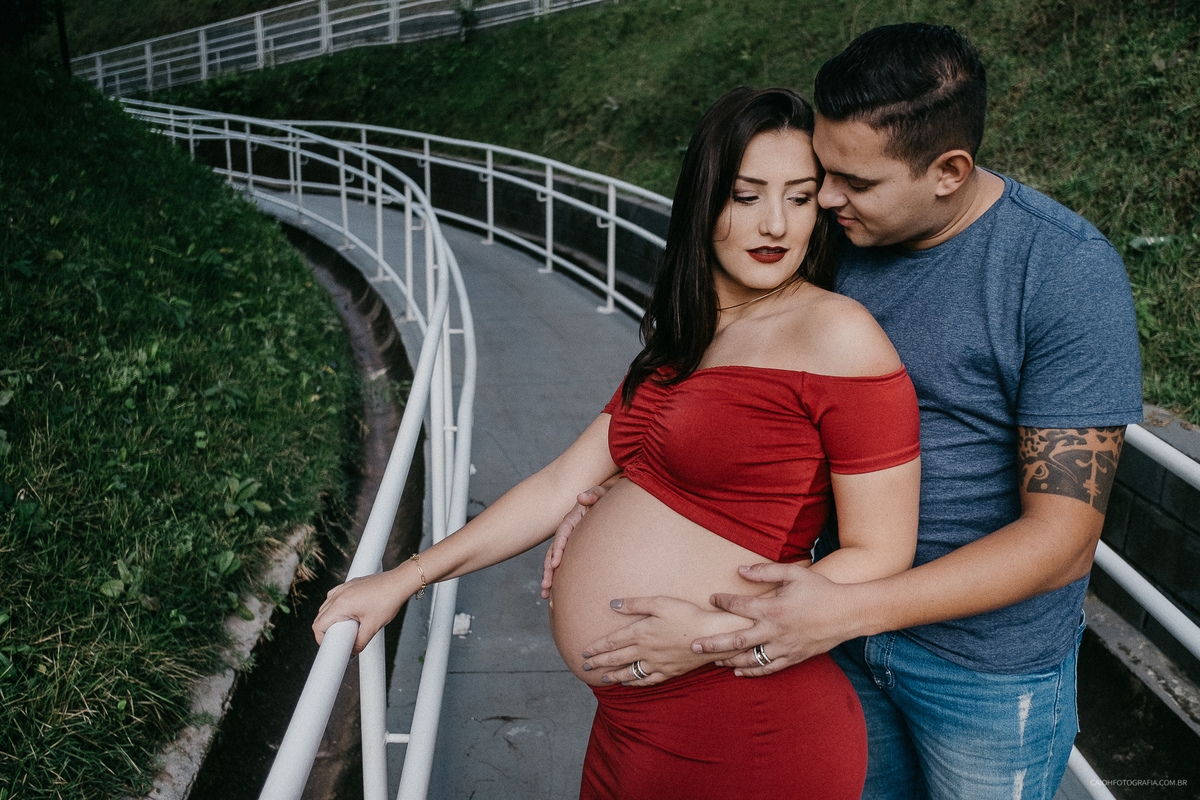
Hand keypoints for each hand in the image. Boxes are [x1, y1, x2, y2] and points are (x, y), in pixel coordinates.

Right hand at [313, 570, 411, 655]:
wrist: (400, 582)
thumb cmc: (388, 600)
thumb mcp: (373, 627)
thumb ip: (360, 643)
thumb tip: (352, 653)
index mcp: (340, 604)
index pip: (319, 625)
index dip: (321, 639)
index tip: (330, 646)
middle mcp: (339, 594)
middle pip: (320, 616)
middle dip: (325, 631)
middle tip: (338, 640)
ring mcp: (344, 587)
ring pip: (326, 606)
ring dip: (330, 618)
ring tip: (343, 628)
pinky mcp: (350, 584)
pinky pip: (335, 597)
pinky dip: (336, 607)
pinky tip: (347, 613)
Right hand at [540, 484, 609, 597]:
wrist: (609, 500)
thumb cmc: (606, 497)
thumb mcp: (602, 493)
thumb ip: (594, 494)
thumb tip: (582, 497)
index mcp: (572, 519)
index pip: (562, 534)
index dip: (557, 549)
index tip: (555, 564)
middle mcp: (567, 531)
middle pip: (554, 551)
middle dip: (548, 569)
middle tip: (546, 586)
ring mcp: (570, 541)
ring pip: (555, 560)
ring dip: (549, 577)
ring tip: (545, 594)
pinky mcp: (574, 549)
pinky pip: (564, 563)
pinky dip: (559, 577)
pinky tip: (555, 592)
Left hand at [580, 596, 748, 685]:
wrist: (712, 635)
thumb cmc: (686, 614)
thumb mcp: (659, 602)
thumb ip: (634, 604)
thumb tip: (613, 604)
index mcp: (641, 632)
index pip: (612, 642)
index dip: (596, 647)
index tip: (584, 652)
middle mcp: (645, 651)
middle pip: (616, 658)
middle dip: (598, 662)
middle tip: (584, 666)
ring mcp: (657, 664)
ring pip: (629, 672)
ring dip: (613, 675)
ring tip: (601, 678)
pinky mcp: (669, 671)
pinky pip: (647, 680)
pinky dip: (635, 682)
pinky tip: (628, 683)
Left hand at [692, 562, 851, 676]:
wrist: (848, 613)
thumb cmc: (820, 590)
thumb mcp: (794, 574)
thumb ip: (766, 571)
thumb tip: (740, 570)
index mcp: (773, 608)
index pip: (739, 605)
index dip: (723, 601)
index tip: (711, 598)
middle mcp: (775, 631)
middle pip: (736, 641)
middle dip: (712, 644)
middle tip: (693, 646)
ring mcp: (784, 647)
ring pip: (750, 658)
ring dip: (728, 660)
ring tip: (711, 660)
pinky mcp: (793, 658)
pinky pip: (768, 668)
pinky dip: (751, 671)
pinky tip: (738, 671)